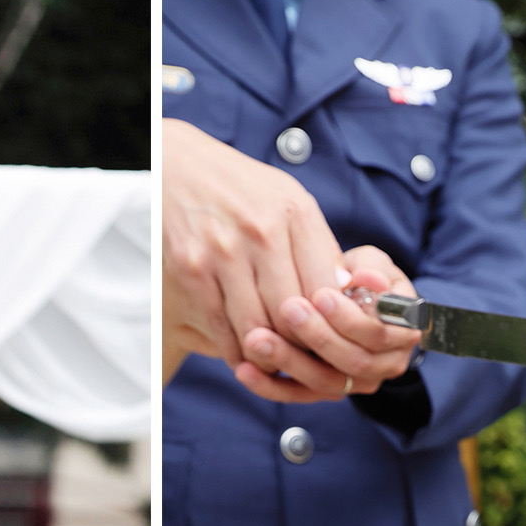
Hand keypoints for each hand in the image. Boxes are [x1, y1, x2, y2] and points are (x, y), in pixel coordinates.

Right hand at [162, 119, 347, 394]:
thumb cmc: (242, 188)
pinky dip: (235, 350)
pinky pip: (221, 326)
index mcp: (296, 213)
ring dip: (268, 355)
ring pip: (256, 327)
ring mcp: (224, 251)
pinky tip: (244, 354)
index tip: (331, 339)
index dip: (331, 325)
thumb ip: (319, 247)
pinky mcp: (192, 268)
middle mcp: (262, 231)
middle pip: (293, 314)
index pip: (325, 290)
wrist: (177, 165)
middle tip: (305, 361)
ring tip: (276, 361)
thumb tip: (348, 294)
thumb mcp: (290, 200)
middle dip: (301, 346)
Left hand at [234, 245, 422, 403]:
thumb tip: (367, 278)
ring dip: (289, 362)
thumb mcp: (370, 263)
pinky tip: (246, 371)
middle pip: (352, 361)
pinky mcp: (324, 391)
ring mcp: (356, 383)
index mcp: (403, 332)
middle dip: (317, 337)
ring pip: (324, 382)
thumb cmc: (359, 276)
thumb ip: (371, 269)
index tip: (320, 295)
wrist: (347, 299)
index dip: (349, 318)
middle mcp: (385, 364)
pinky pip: (298, 395)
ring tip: (257, 339)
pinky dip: (270, 386)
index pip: (378, 334)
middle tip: (287, 310)